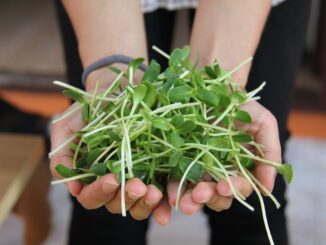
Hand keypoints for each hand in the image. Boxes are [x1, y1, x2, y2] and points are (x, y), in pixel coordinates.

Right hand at [50, 103, 170, 223]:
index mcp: (91, 175)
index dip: (99, 192)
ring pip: (138, 203)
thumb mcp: (68, 127)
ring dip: (146, 202)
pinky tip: (169, 200)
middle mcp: (114, 180)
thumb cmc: (89, 108)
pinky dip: (163, 201)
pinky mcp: (155, 168)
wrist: (116, 87)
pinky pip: (159, 192)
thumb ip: (63, 156)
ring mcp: (135, 176)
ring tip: (154, 191)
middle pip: (116, 204)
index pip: (91, 197)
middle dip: (126, 197)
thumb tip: (74, 190)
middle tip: (138, 185)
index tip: (111, 178)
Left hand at [167, 100, 279, 213]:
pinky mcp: (179, 159)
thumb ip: (270, 154)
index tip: (225, 186)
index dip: (233, 189)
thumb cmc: (243, 107)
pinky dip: (173, 188)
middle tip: (199, 195)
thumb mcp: (264, 124)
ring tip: (182, 202)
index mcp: (240, 168)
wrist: (216, 88)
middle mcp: (219, 172)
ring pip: (194, 192)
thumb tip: (267, 190)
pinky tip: (170, 193)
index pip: (239, 187)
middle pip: (216, 195)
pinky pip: (175, 177)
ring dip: (189, 199)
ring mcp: (198, 167)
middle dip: (208, 198)